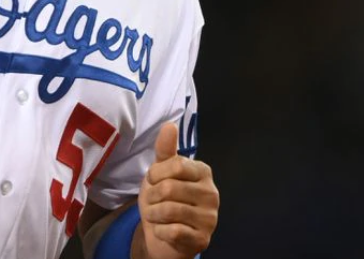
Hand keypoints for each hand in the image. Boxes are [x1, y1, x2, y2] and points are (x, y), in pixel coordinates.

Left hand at [136, 122, 218, 258]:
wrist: (164, 235)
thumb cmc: (163, 199)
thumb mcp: (160, 172)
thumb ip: (165, 150)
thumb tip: (170, 125)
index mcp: (203, 172)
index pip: (176, 164)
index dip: (156, 173)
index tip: (154, 180)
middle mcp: (212, 194)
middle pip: (169, 188)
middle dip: (152, 196)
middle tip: (153, 201)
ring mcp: (210, 218)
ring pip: (169, 210)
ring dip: (153, 214)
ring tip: (155, 215)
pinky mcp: (203, 239)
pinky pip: (173, 231)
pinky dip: (160, 231)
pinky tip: (164, 230)